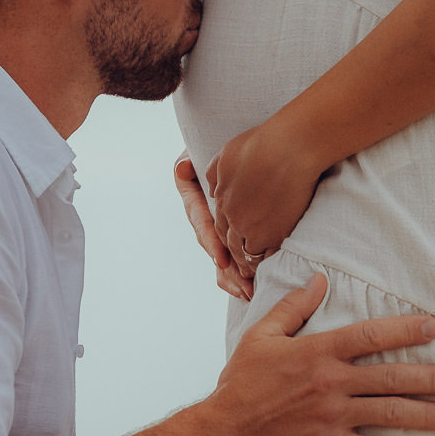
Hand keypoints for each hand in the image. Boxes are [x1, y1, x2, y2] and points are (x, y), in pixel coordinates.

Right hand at [173, 154, 249, 299]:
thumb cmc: (223, 143)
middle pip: (211, 244)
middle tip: (244, 284)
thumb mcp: (204, 150)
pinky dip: (241, 270)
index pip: (200, 220)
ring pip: (221, 254)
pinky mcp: (233, 229)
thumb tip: (182, 169)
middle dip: (227, 268)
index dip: (210, 240)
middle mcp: (202, 211)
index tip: (222, 258)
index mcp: (193, 193)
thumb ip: (192, 162)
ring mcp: (217, 221)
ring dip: (234, 276)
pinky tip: (249, 288)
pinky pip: (233, 253)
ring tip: (249, 292)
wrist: (251, 145)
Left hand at [206, 114, 322, 270]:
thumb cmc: (260, 144)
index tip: (230, 246)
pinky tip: (271, 267)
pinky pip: (267, 257)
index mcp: (222, 200)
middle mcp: (234, 218)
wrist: (289, 146)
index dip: (224, 238)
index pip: (219, 226)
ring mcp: (254, 228)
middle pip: (230, 244)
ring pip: (247, 255)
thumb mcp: (227, 154)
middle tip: (239, 271)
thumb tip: (212, 192)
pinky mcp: (276, 234)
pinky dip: (267, 263)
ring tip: (252, 276)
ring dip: (248, 265)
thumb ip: (216, 175)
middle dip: (233, 258)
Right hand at [212, 273, 434, 435]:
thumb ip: (293, 308)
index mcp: (317, 351)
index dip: (405, 331)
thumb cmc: (240, 384)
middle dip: (429, 377)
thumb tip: (319, 279)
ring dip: (424, 414)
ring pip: (389, 413)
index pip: (370, 335)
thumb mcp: (261, 337)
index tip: (434, 328)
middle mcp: (330, 382)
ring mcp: (332, 417)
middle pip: (391, 376)